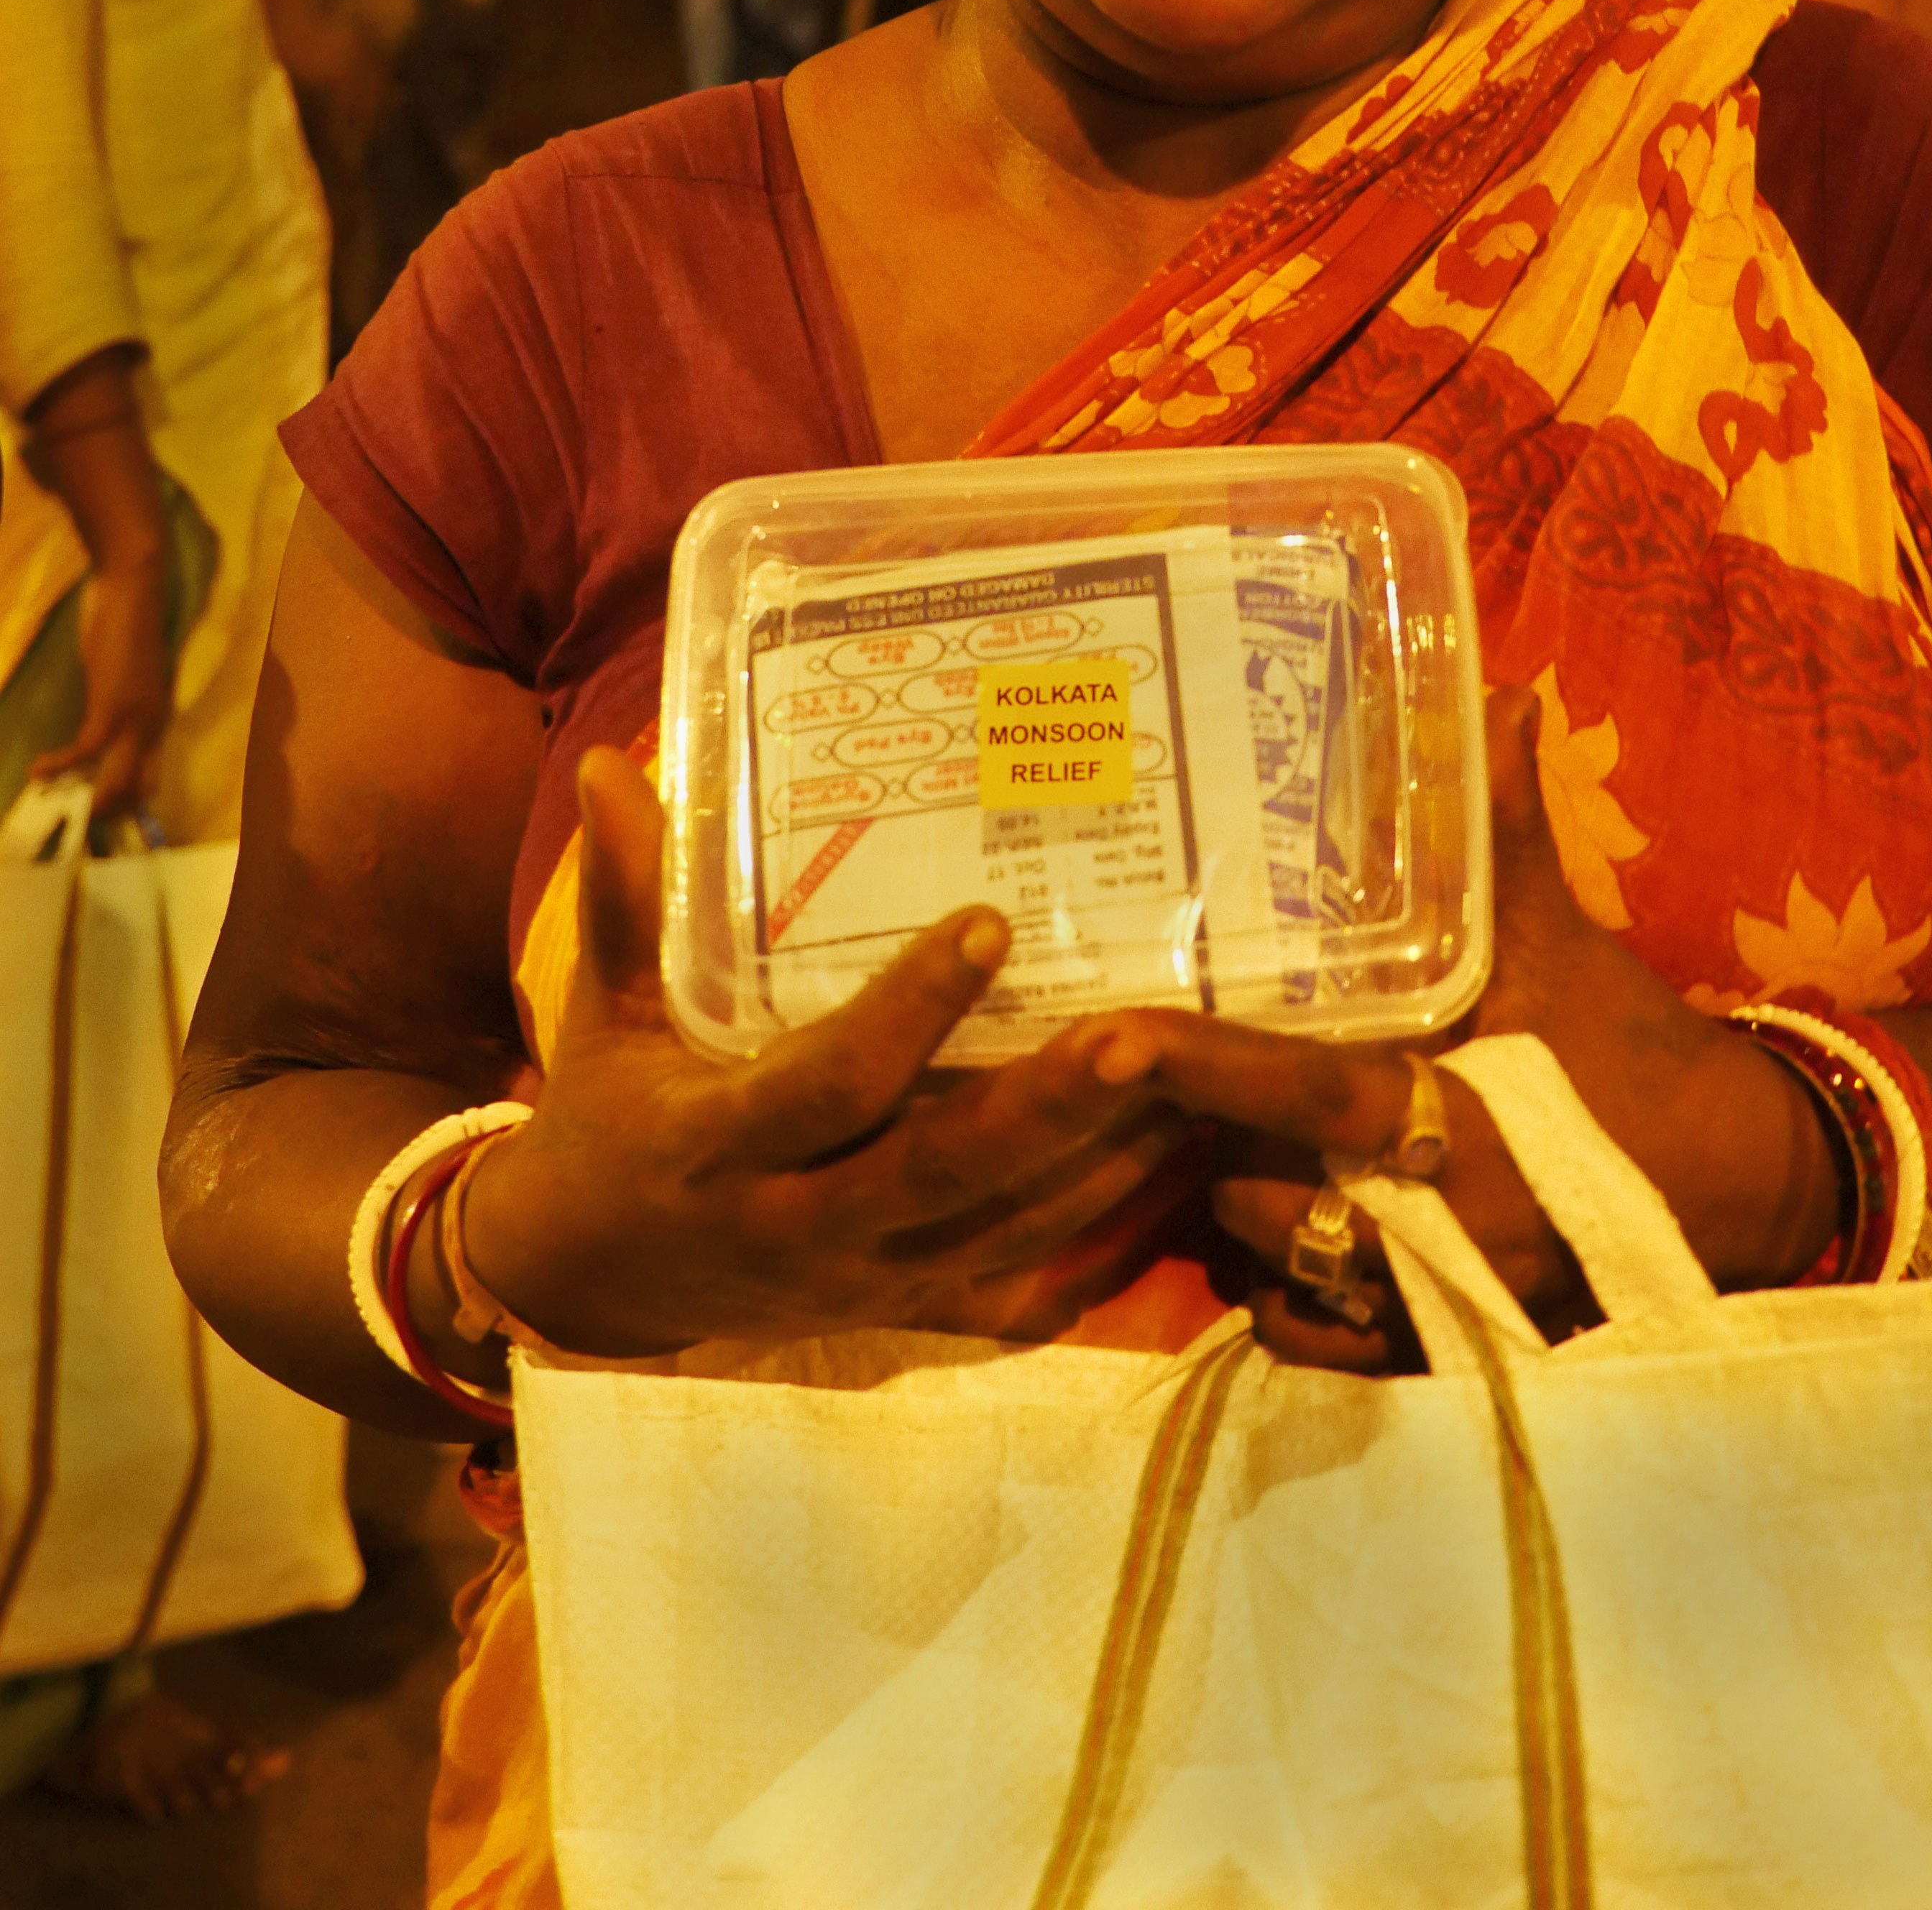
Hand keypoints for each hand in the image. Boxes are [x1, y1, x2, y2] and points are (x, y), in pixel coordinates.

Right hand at [33, 556, 171, 823]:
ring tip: (50, 804)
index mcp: (160, 719)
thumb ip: (120, 704)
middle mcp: (155, 726)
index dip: (127, 802)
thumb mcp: (128, 676)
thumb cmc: (125, 626)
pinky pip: (86, 751)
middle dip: (107, 812)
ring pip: (116, 781)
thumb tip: (100, 729)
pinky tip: (38, 769)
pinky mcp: (113, 708)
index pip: (152, 777)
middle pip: (137, 789)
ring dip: (84, 800)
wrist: (133, 591)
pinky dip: (60, 764)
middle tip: (74, 828)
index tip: (100, 818)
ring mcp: (137, 720)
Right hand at [452, 748, 1193, 1357]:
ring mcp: (864, 1281)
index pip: (828, 1085)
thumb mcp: (605, 1013)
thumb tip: (609, 765)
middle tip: (1142, 1034)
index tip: (989, 923)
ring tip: (1196, 1079)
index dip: (910, 1012)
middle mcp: (798, 1228)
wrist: (589, 1280)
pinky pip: (1020, 1287)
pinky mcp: (907, 1312)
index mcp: (717, 1147)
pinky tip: (1179, 1164)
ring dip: (1107, 1162)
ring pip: (1004, 1231)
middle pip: (943, 1174)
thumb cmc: (604, 1118)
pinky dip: (1105, 1235)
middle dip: (1049, 1108)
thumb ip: (622, 899)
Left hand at [1090, 688, 1840, 1371]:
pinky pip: (1309, 1341)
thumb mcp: (1566, 941)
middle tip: (1168, 1077)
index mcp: (1443, 1113)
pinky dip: (1281, 1298)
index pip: (1297, 1089)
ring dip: (1236, 1214)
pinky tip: (1281, 1238)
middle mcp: (1422, 1219)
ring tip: (1218, 1146)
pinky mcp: (1437, 1346)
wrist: (1736, 1180)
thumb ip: (1510, 831)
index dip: (1204, 1066)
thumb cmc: (1632, 1051)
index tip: (1111, 1039)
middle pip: (1250, 1191)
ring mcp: (1426, 1296)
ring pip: (1267, 1268)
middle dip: (1204, 1140)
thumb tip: (1501, 697)